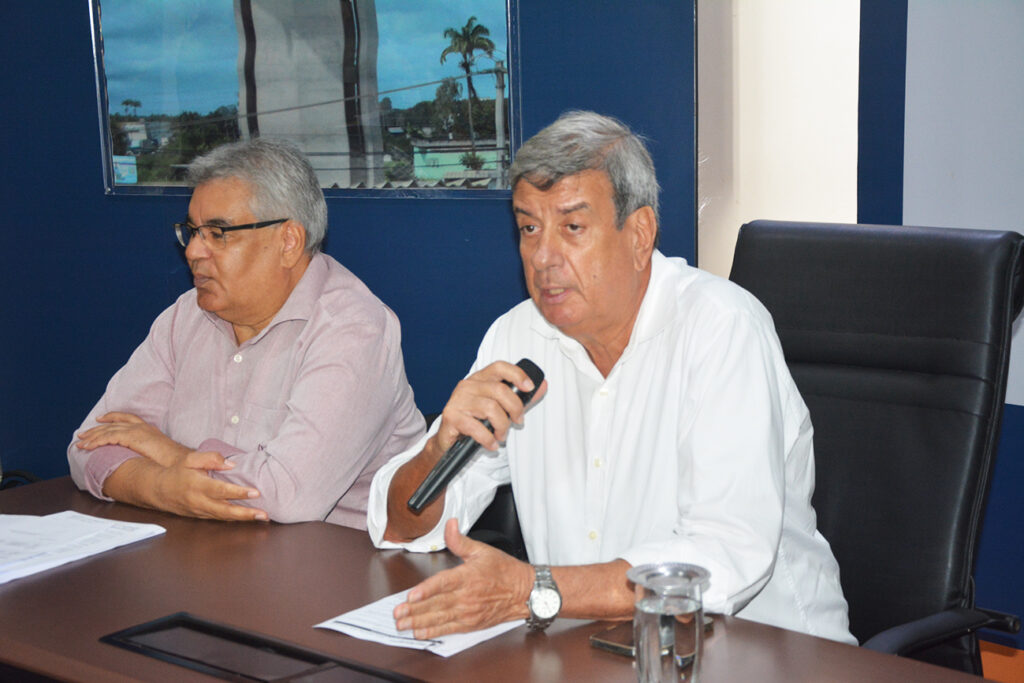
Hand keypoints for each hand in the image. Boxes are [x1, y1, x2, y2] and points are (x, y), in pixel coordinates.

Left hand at [76, 412, 188, 466]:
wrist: (179, 461)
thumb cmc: (171, 461)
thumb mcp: (156, 452)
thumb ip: (145, 450)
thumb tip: (136, 457)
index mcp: (147, 428)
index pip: (126, 418)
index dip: (111, 417)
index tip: (100, 419)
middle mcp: (140, 426)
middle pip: (113, 424)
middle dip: (96, 429)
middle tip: (83, 435)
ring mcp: (136, 430)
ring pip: (108, 430)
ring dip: (92, 437)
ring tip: (81, 443)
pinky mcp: (132, 437)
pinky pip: (109, 437)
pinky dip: (96, 442)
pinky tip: (88, 447)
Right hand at [103, 452, 267, 521]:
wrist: (158, 489)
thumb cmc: (177, 472)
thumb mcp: (191, 459)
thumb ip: (211, 458)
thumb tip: (231, 464)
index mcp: (197, 485)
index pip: (221, 490)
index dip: (238, 492)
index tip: (255, 492)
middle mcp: (199, 501)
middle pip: (225, 510)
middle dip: (245, 514)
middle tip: (263, 514)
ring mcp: (199, 511)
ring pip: (223, 518)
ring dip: (243, 519)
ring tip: (262, 517)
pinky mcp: (200, 516)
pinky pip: (219, 519)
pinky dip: (234, 520)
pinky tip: (248, 518)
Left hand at [393, 518, 532, 637]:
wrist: (525, 592)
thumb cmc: (505, 571)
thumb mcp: (482, 550)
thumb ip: (460, 540)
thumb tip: (449, 524)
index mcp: (468, 576)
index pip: (443, 583)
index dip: (426, 590)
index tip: (411, 596)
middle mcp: (467, 596)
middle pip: (437, 604)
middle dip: (414, 610)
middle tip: (397, 614)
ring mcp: (469, 612)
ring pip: (440, 619)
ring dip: (419, 622)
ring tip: (402, 625)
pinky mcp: (472, 624)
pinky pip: (449, 629)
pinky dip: (434, 632)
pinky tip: (420, 633)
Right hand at [433, 361, 547, 452]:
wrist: (447, 441)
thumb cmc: (474, 421)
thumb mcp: (498, 407)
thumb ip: (519, 397)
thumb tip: (542, 386)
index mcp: (479, 379)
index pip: (499, 367)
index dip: (517, 374)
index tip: (529, 387)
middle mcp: (467, 386)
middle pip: (499, 390)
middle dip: (515, 408)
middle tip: (517, 422)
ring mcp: (458, 400)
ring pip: (490, 408)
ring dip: (502, 426)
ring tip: (501, 436)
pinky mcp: (451, 417)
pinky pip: (477, 427)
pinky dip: (488, 439)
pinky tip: (491, 444)